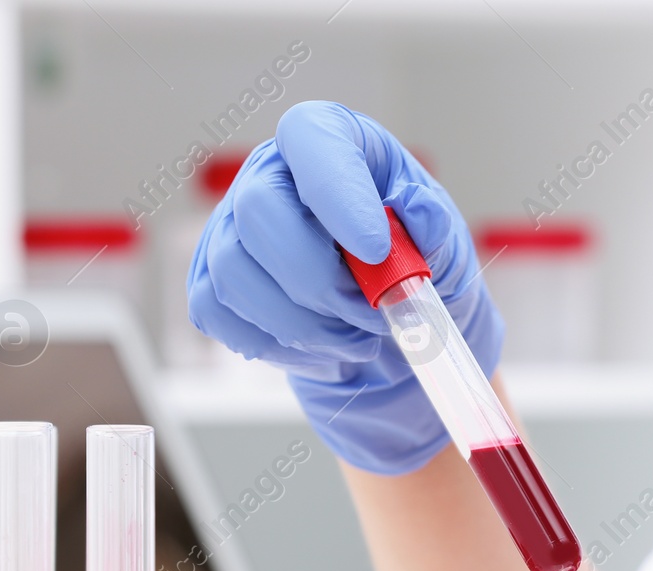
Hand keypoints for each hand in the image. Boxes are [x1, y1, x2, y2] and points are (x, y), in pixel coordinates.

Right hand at [186, 101, 502, 474]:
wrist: (390, 319)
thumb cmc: (410, 262)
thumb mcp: (440, 238)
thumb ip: (433, 225)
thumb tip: (419, 215)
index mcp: (330, 140)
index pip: (312, 138)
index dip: (337, 192)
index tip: (374, 250)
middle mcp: (269, 175)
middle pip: (259, 211)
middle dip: (320, 280)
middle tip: (373, 313)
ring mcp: (231, 227)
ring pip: (234, 273)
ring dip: (305, 324)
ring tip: (360, 338)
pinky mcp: (212, 282)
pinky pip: (219, 314)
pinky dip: (278, 345)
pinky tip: (324, 349)